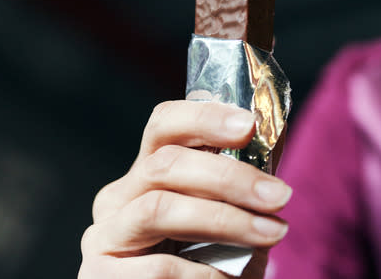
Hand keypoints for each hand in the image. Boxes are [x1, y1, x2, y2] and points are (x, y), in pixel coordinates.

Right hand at [79, 101, 291, 277]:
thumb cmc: (216, 262)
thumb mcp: (234, 214)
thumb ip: (246, 177)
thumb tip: (274, 130)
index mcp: (148, 172)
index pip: (164, 124)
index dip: (204, 117)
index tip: (249, 125)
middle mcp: (119, 197)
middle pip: (166, 164)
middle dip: (230, 177)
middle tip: (280, 196)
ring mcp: (104, 236)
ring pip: (158, 209)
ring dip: (224, 220)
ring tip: (270, 234)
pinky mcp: (100, 276)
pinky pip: (158, 268)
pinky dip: (204, 273)